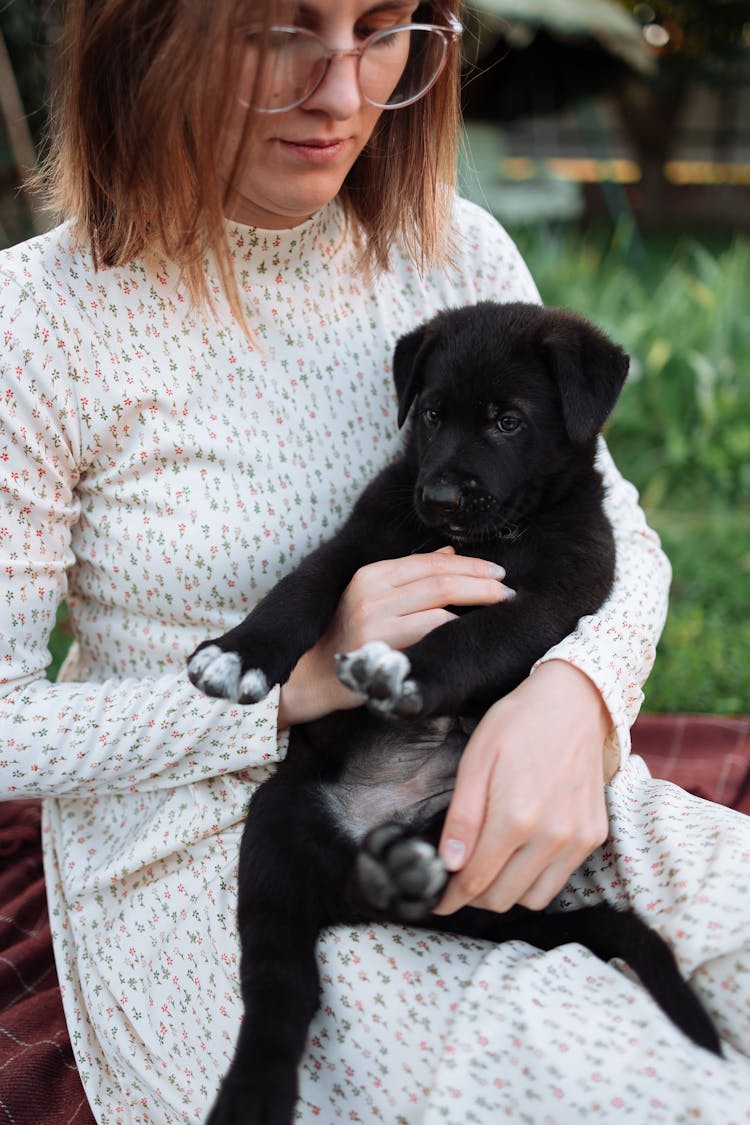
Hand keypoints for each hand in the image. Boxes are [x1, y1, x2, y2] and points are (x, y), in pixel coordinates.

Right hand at [277, 547, 513, 727]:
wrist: (311, 678)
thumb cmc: (348, 639)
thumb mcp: (373, 600)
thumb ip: (410, 578)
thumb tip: (451, 554)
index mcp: (370, 575)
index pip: (430, 562)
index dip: (468, 564)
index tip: (497, 572)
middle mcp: (370, 591)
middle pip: (440, 578)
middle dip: (481, 582)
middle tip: (507, 590)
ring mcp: (374, 619)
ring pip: (440, 604)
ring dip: (476, 604)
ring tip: (499, 608)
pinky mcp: (380, 646)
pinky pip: (432, 632)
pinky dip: (457, 630)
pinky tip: (472, 633)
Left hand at [434, 660, 611, 914]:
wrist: (575, 701)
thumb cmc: (517, 724)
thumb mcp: (475, 761)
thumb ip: (463, 818)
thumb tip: (449, 864)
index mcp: (516, 817)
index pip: (475, 880)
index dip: (450, 896)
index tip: (437, 900)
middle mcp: (551, 836)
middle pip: (502, 898)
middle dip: (473, 895)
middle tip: (458, 877)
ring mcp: (577, 839)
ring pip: (532, 898)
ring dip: (505, 892)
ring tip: (489, 866)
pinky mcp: (593, 836)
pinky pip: (558, 880)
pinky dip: (534, 879)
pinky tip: (519, 853)